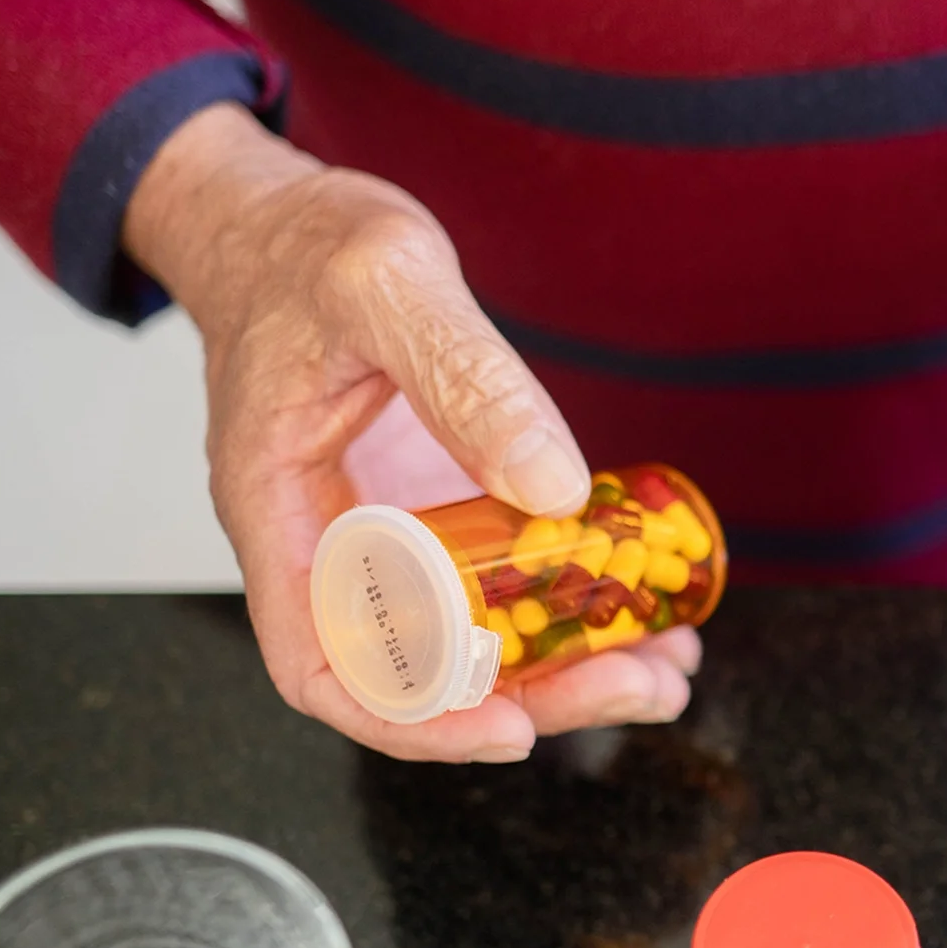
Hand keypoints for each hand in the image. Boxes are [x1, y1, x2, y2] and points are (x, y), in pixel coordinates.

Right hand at [124, 104, 695, 761]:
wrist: (281, 220)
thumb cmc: (299, 247)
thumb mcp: (386, 283)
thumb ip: (464, 377)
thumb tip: (554, 484)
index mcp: (280, 510)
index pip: (324, 665)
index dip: (413, 718)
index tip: (510, 727)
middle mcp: (330, 542)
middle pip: (420, 670)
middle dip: (535, 696)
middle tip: (642, 684)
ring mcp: (386, 532)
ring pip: (470, 637)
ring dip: (566, 665)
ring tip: (667, 665)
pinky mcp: (434, 509)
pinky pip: (497, 579)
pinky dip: (567, 602)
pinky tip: (645, 603)